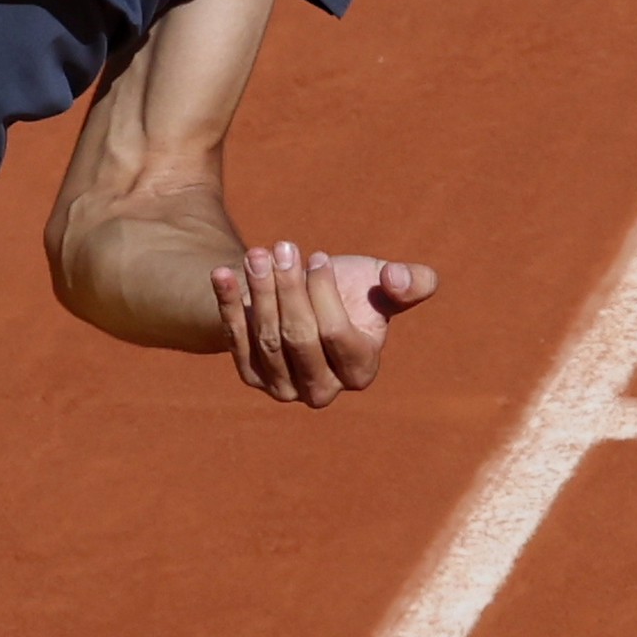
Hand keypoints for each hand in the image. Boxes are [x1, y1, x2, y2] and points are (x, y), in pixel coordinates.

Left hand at [211, 241, 437, 405]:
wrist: (298, 295)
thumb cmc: (347, 288)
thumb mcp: (381, 279)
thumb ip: (411, 281)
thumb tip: (396, 278)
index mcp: (361, 371)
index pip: (336, 335)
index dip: (324, 293)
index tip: (317, 256)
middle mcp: (322, 389)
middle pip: (298, 338)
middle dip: (288, 289)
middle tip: (281, 247)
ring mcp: (283, 388)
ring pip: (267, 340)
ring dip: (259, 292)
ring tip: (257, 254)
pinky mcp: (251, 376)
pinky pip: (236, 341)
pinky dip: (229, 305)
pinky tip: (224, 274)